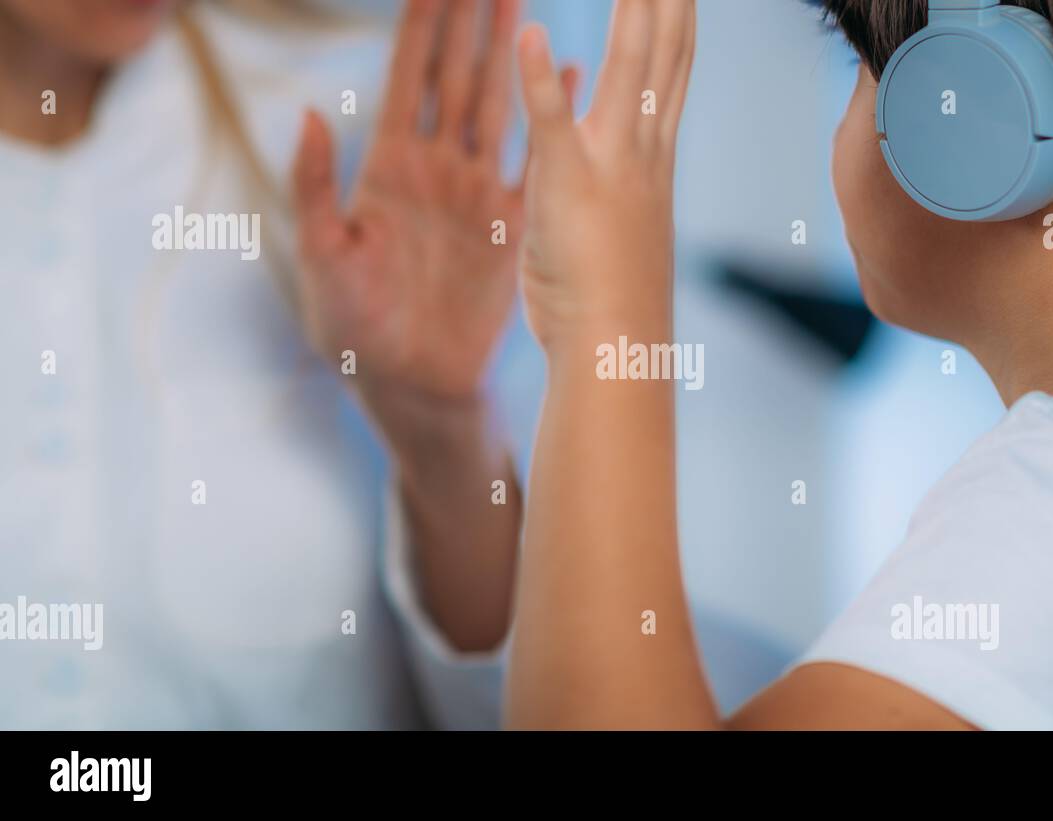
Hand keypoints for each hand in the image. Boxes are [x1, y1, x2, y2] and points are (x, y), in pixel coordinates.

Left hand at [292, 0, 525, 402]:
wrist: (412, 382)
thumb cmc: (353, 327)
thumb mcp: (321, 256)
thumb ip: (314, 187)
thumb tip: (310, 113)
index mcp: (388, 168)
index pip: (407, 79)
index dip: (421, 26)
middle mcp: (435, 169)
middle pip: (457, 77)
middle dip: (472, 22)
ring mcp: (475, 194)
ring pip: (497, 107)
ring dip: (510, 56)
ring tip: (521, 3)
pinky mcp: (511, 226)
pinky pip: (537, 163)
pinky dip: (554, 121)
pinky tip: (568, 80)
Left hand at [515, 0, 695, 354]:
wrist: (615, 348)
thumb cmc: (614, 297)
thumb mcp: (618, 221)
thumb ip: (616, 170)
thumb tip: (623, 140)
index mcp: (650, 155)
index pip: (669, 65)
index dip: (675, 17)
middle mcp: (640, 149)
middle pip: (661, 51)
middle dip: (667, 0)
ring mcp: (609, 165)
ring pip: (629, 69)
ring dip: (632, 12)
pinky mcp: (566, 188)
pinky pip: (550, 124)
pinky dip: (541, 80)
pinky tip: (532, 33)